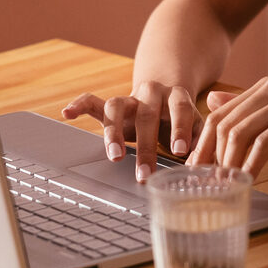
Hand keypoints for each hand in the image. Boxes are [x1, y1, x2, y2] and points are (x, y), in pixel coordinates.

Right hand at [61, 81, 197, 182]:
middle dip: (146, 147)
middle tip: (145, 174)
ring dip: (113, 132)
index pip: (179, 109)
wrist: (167, 96)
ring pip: (116, 107)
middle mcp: (152, 93)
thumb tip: (201, 166)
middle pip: (146, 115)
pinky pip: (92, 101)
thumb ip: (199, 141)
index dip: (180, 129)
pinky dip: (79, 105)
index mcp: (177, 96)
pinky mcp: (111, 105)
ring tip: (114, 157)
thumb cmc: (182, 119)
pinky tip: (67, 113)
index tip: (179, 152)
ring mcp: (129, 98)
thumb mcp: (197, 126)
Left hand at [189, 72, 267, 176]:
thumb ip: (252, 113)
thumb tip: (213, 102)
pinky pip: (266, 141)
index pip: (220, 114)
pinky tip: (249, 182)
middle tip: (204, 185)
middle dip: (210, 156)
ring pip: (243, 131)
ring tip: (225, 187)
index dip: (203, 145)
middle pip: (226, 122)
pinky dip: (253, 164)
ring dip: (229, 163)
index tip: (195, 173)